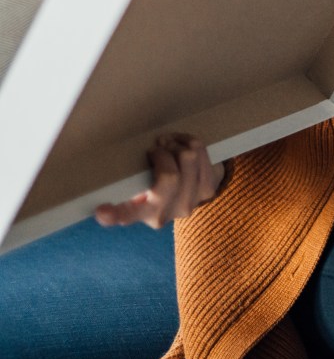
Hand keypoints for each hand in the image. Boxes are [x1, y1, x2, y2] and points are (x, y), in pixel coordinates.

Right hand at [94, 134, 225, 229]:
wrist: (193, 191)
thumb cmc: (158, 185)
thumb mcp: (140, 188)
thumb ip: (130, 182)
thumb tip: (103, 165)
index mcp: (142, 213)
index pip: (124, 216)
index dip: (112, 215)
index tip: (101, 211)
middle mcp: (165, 213)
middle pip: (169, 177)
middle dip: (163, 153)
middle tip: (156, 147)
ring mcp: (190, 202)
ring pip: (188, 158)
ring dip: (176, 144)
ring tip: (168, 143)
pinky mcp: (208, 188)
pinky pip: (200, 153)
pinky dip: (190, 141)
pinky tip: (183, 143)